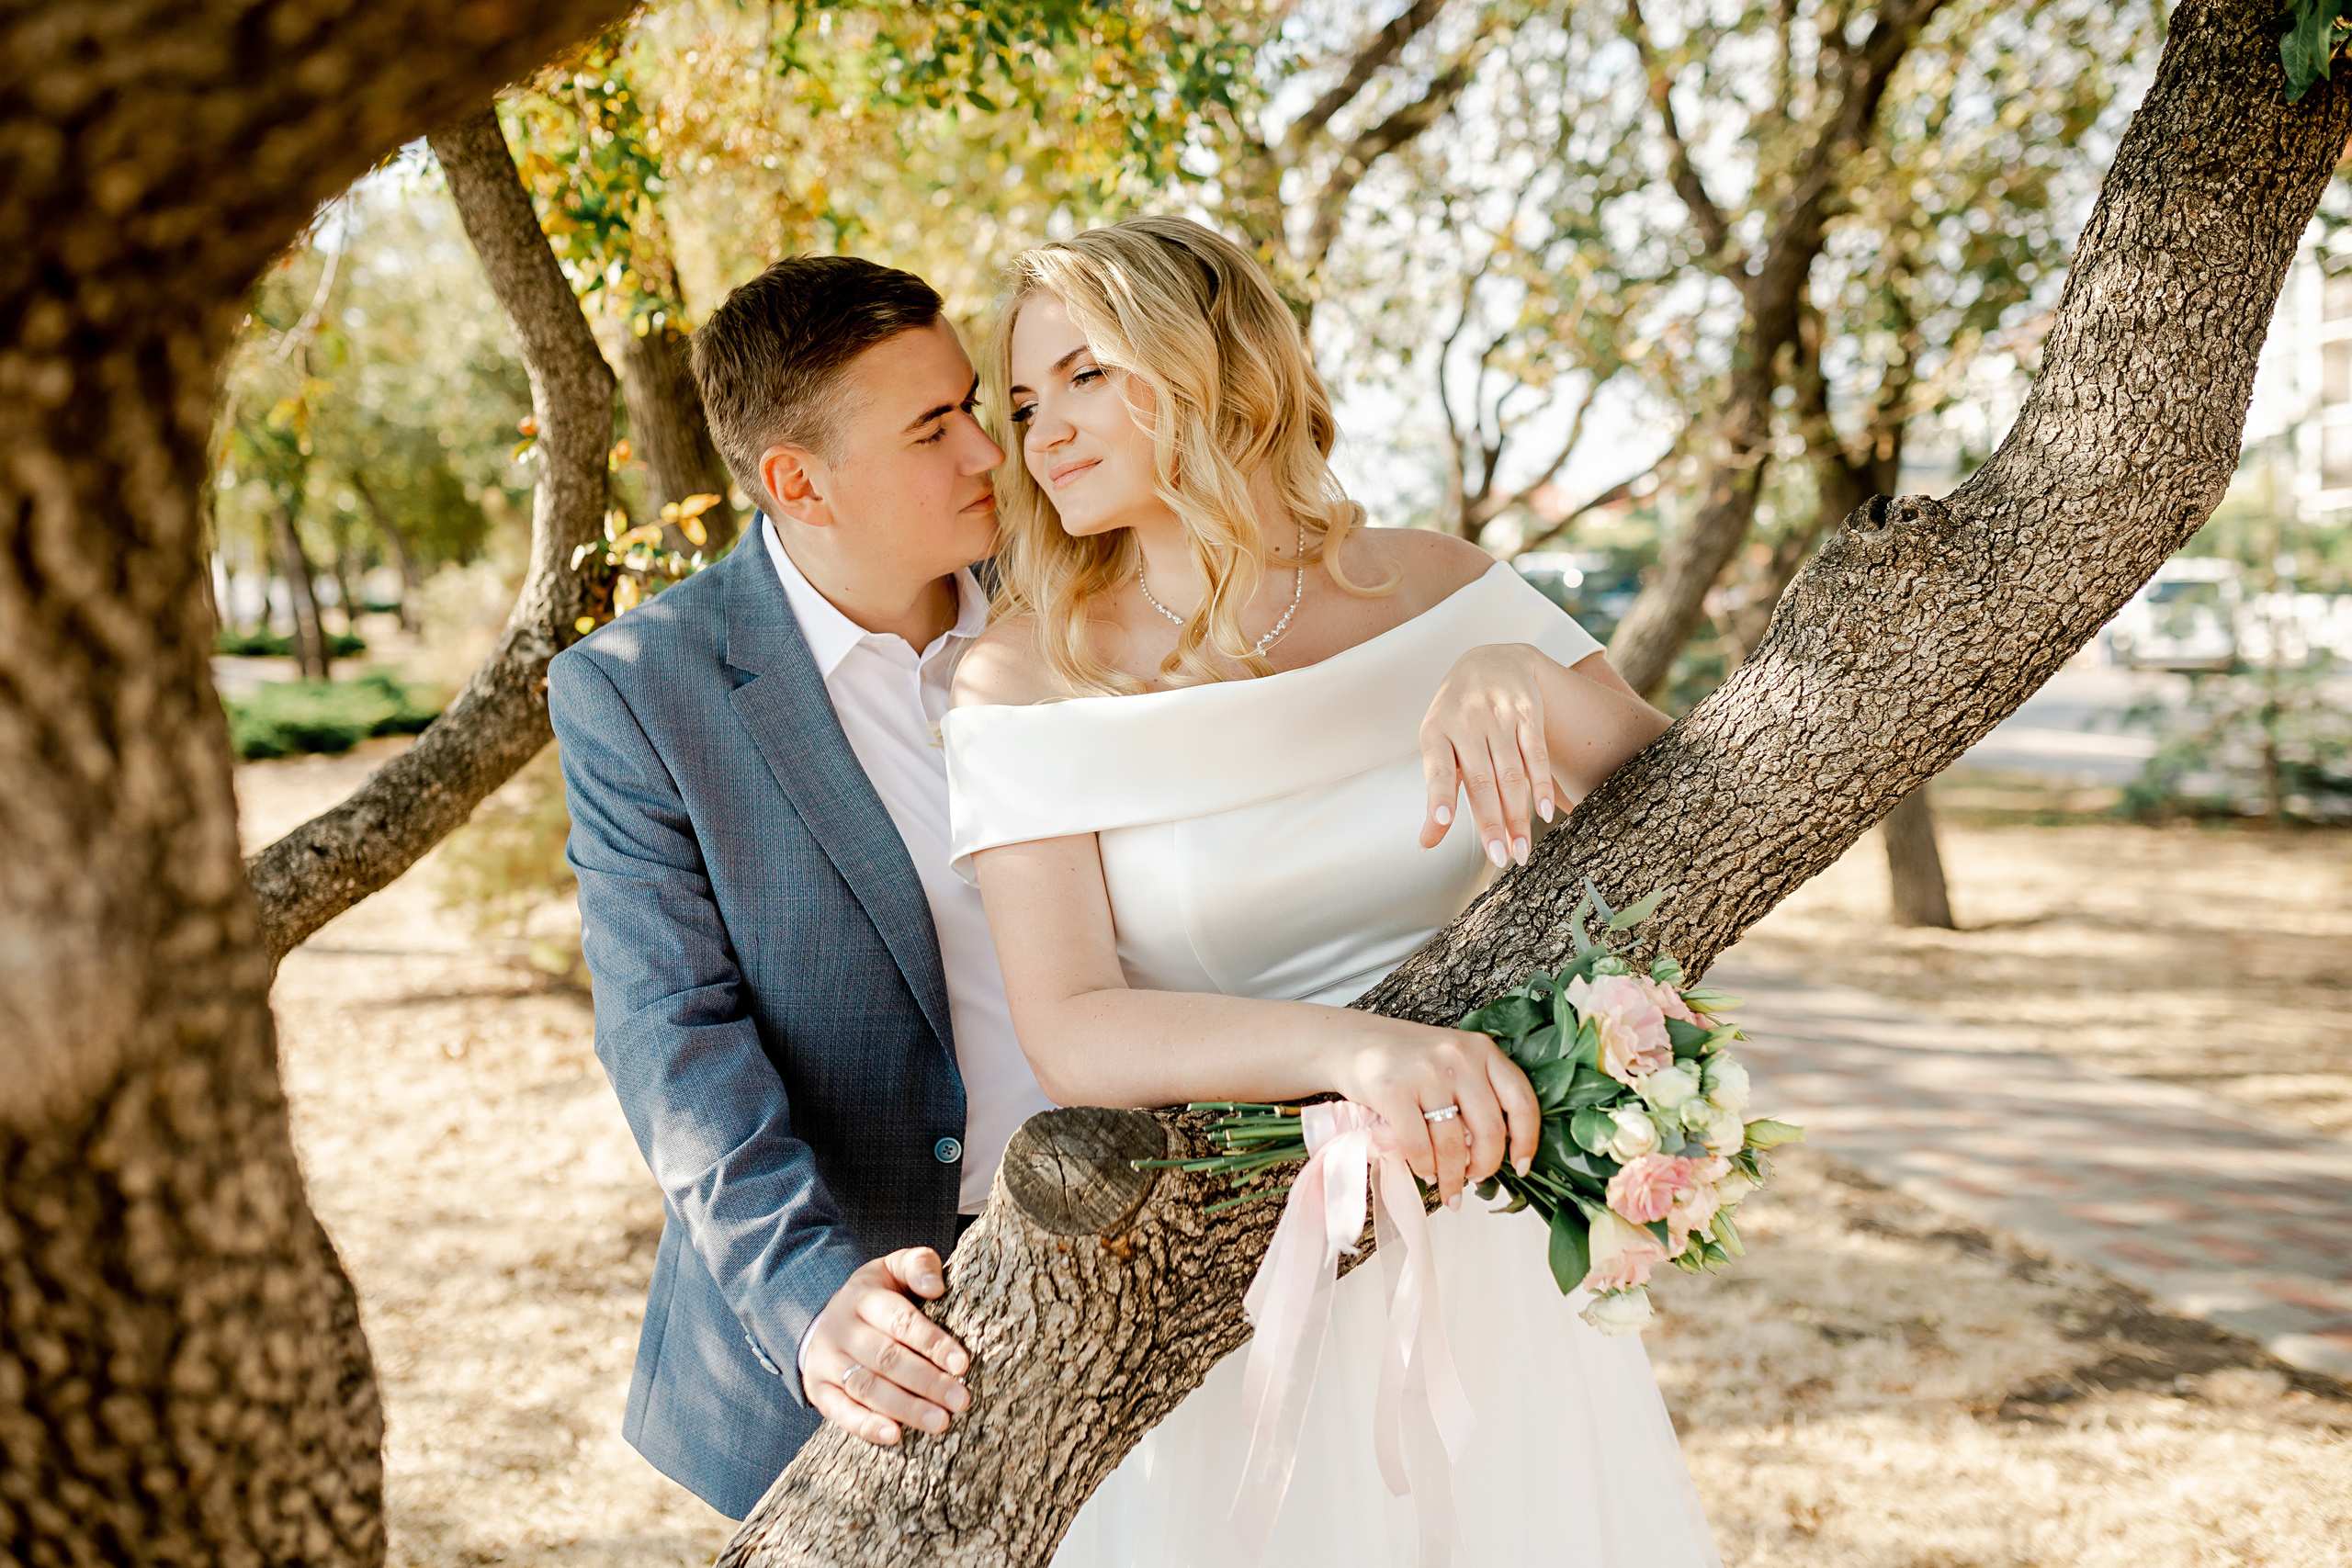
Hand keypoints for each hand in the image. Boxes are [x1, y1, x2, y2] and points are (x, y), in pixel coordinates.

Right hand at [803, 1249, 971, 1445]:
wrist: (823, 1318)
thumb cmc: (876, 1296)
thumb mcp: (893, 1269)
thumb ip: (918, 1266)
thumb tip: (936, 1287)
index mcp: (862, 1297)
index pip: (900, 1321)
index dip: (932, 1343)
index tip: (962, 1365)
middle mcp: (840, 1329)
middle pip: (886, 1358)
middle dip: (927, 1382)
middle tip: (961, 1400)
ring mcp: (825, 1361)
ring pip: (867, 1388)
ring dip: (905, 1408)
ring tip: (941, 1422)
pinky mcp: (817, 1390)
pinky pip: (840, 1412)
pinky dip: (866, 1426)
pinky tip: (895, 1436)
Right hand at [1317, 1018, 1541, 1205]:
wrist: (1351, 1042)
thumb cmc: (1407, 1060)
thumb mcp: (1452, 1062)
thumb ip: (1476, 1094)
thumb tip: (1491, 1154)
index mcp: (1482, 1050)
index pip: (1521, 1101)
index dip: (1526, 1141)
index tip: (1521, 1166)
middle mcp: (1459, 1057)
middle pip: (1490, 1131)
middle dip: (1485, 1167)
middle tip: (1475, 1179)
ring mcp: (1426, 1073)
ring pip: (1453, 1145)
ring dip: (1453, 1178)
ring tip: (1448, 1188)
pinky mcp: (1393, 1090)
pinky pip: (1419, 1146)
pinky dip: (1425, 1168)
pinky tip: (1426, 1173)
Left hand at [1418, 644, 1552, 867]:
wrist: (1491, 660)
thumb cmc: (1458, 717)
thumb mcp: (1439, 746)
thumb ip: (1438, 794)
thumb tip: (1425, 845)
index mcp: (1435, 732)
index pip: (1437, 769)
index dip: (1440, 796)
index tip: (1440, 822)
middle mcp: (1465, 722)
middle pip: (1481, 780)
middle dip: (1491, 822)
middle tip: (1500, 859)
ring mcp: (1498, 715)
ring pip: (1510, 773)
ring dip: (1517, 815)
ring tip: (1521, 851)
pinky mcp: (1527, 712)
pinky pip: (1536, 753)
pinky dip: (1540, 784)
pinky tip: (1543, 813)